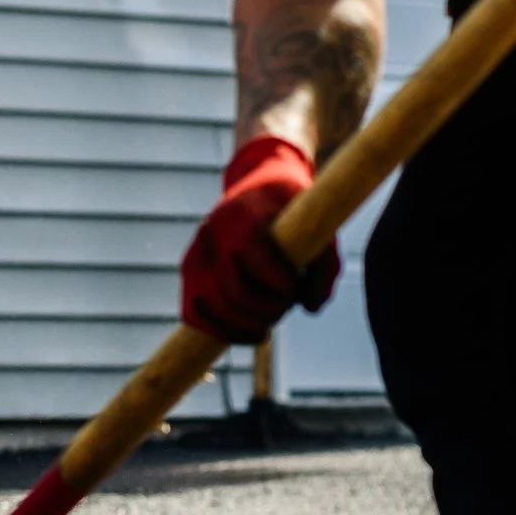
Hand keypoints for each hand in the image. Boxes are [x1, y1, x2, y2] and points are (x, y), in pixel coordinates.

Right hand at [180, 135, 338, 343]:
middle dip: (267, 310)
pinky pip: (194, 313)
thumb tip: (310, 308)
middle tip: (286, 305)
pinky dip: (220, 329)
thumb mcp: (320, 226)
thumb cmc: (293, 208)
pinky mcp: (189, 271)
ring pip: (211, 308)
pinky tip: (248, 332)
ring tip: (269, 322)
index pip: (256, 263)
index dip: (283, 287)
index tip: (298, 287)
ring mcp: (195, 253)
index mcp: (242, 217)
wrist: (258, 183)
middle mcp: (211, 235)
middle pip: (234, 293)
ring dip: (244, 325)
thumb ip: (326, 267)